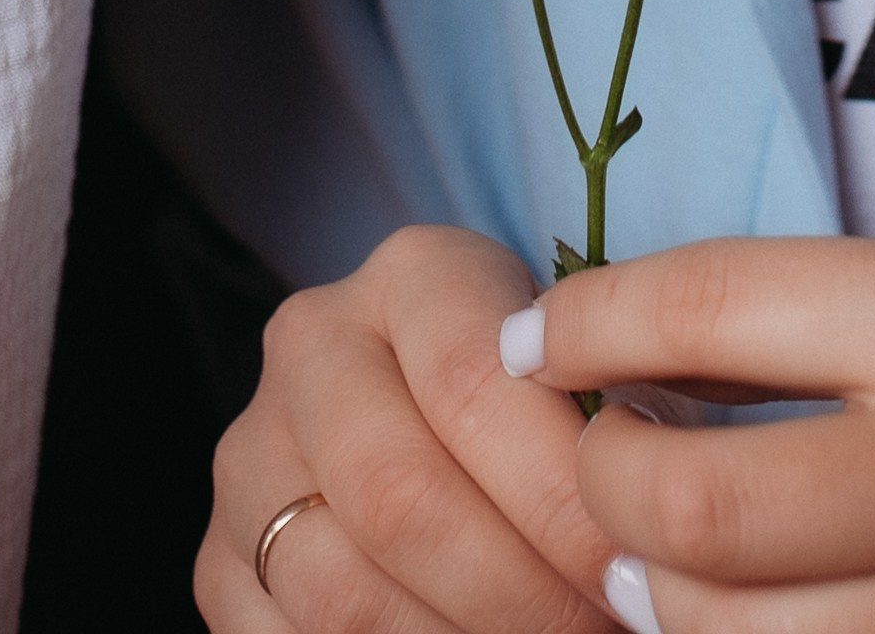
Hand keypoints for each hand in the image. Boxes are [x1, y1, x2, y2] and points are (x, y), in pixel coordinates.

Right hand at [195, 223, 617, 631]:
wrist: (454, 442)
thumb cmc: (562, 428)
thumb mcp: (598, 395)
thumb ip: (623, 436)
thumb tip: (655, 544)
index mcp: (416, 275)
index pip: (474, 381)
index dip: (564, 500)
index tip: (636, 576)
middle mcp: (313, 341)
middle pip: (400, 495)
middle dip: (520, 597)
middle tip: (601, 633)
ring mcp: (251, 452)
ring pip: (341, 590)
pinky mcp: (219, 561)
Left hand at [514, 231, 874, 630]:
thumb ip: (817, 316)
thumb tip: (630, 349)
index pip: (708, 309)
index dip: (586, 322)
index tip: (531, 337)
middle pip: (700, 507)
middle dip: (604, 483)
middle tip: (596, 451)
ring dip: (658, 596)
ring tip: (648, 549)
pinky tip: (739, 611)